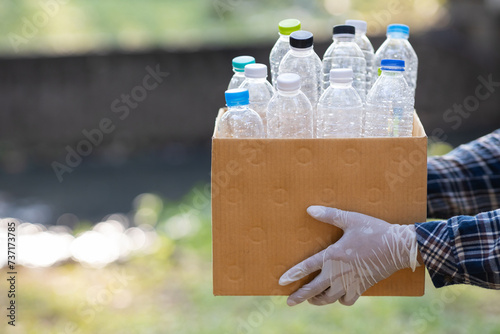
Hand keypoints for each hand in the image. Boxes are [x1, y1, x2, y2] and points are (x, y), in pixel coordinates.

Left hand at [279, 206, 419, 305]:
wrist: (398, 247)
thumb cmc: (374, 231)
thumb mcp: (351, 219)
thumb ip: (329, 215)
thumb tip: (309, 209)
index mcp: (334, 255)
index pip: (308, 267)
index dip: (294, 274)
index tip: (282, 282)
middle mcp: (340, 272)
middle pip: (315, 289)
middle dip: (300, 296)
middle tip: (289, 302)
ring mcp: (351, 282)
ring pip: (329, 298)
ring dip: (318, 300)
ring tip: (311, 300)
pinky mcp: (362, 287)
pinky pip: (347, 300)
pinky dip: (340, 300)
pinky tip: (337, 296)